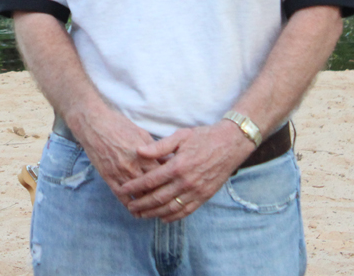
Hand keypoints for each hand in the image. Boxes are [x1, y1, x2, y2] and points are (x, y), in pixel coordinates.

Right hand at [71, 108, 163, 205]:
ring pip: (137, 195)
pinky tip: (136, 213)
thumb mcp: (141, 133)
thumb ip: (155, 150)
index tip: (177, 188)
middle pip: (152, 188)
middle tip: (171, 203)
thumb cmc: (118, 125)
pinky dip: (130, 206)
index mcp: (143, 156)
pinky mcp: (108, 177)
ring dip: (147, 206)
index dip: (171, 183)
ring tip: (156, 212)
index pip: (162, 175)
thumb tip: (169, 161)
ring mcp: (119, 173)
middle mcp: (132, 167)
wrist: (93, 125)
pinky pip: (121, 196)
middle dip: (162, 197)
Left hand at [118, 120, 254, 221]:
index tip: (123, 189)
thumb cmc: (203, 137)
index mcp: (178, 166)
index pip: (151, 180)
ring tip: (142, 215)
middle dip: (142, 204)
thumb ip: (158, 146)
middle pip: (159, 198)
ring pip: (171, 207)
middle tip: (129, 207)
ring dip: (155, 213)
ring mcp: (197, 191)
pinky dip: (174, 216)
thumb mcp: (180, 136)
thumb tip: (138, 151)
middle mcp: (186, 181)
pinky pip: (187, 210)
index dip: (135, 186)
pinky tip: (163, 217)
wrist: (231, 144)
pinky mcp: (205, 196)